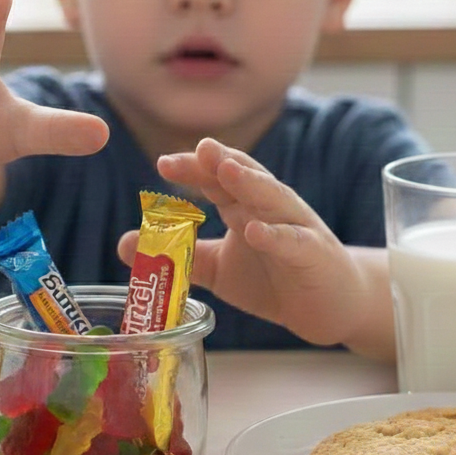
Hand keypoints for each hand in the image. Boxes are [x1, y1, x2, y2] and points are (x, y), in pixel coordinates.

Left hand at [117, 137, 392, 354]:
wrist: (330, 306)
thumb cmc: (273, 276)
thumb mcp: (219, 267)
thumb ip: (180, 254)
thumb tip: (124, 244)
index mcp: (245, 204)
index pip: (217, 177)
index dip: (193, 167)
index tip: (163, 163)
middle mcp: (269, 207)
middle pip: (245, 176)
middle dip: (222, 161)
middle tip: (199, 148)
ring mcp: (295, 227)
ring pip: (273, 198)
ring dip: (250, 183)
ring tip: (227, 170)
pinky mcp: (313, 255)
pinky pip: (293, 241)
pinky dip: (276, 234)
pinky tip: (255, 229)